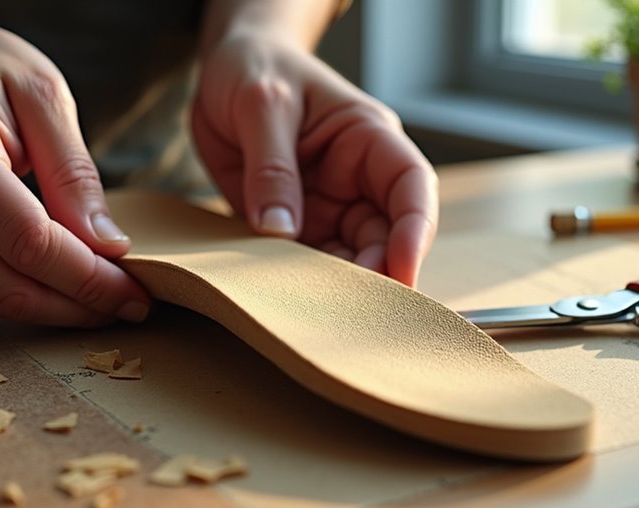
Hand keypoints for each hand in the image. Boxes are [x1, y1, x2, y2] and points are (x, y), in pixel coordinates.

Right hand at [0, 21, 149, 325]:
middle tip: (133, 306)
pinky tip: (67, 285)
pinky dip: (30, 293)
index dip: (88, 277)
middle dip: (80, 305)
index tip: (137, 290)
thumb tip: (107, 247)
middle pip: (10, 284)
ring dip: (58, 308)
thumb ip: (74, 174)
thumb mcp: (45, 96)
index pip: (28, 241)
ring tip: (109, 299)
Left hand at [191, 32, 437, 285]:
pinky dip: (298, 284)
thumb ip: (271, 165)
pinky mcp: (296, 228)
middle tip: (350, 306)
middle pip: (385, 236)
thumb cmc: (255, 68)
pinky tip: (285, 299)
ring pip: (349, 259)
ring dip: (336, 287)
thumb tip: (280, 230)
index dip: (415, 230)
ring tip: (314, 309)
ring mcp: (328, 208)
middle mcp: (357, 179)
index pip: (411, 186)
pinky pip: (304, 264)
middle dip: (375, 273)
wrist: (223, 72)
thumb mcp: (261, 103)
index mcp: (368, 138)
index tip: (402, 269)